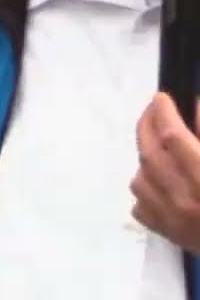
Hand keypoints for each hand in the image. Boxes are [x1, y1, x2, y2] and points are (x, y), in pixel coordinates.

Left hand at [131, 93, 199, 252]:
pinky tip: (160, 181)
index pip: (174, 137)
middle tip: (152, 111)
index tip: (161, 97)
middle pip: (150, 154)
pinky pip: (141, 207)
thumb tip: (196, 108)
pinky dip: (147, 189)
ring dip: (146, 159)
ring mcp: (173, 221)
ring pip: (140, 180)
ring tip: (159, 147)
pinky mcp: (170, 236)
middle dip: (147, 126)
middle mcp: (185, 200)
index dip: (165, 112)